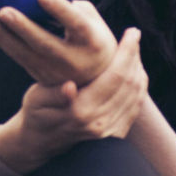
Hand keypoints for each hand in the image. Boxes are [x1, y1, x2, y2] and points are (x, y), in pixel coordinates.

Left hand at [0, 0, 118, 85]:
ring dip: (2, 36)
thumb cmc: (93, 39)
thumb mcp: (94, 21)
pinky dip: (2, 41)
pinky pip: (18, 57)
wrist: (96, 80)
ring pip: (25, 54)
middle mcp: (74, 60)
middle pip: (44, 44)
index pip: (76, 24)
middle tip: (4, 11)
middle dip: (22, 27)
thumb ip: (72, 6)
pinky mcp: (40, 76)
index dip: (60, 9)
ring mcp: (55, 72)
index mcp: (92, 41)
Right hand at [0, 27, 147, 171]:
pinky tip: (135, 71)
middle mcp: (99, 123)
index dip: (127, 52)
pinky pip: (136, 106)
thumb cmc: (36, 114)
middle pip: (129, 83)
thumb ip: (53, 94)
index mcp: (81, 111)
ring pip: (136, 94)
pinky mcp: (115, 135)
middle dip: (135, 56)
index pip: (115, 76)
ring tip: (134, 50)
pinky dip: (139, 86)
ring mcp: (109, 132)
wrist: (41, 143)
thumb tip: (69, 87)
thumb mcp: (36, 100)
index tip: (132, 32)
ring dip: (138, 69)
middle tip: (134, 35)